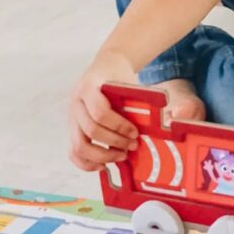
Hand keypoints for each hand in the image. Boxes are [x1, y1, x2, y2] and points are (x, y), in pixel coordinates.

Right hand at [68, 50, 140, 171]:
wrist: (104, 67)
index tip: (136, 133)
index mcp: (89, 87)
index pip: (100, 112)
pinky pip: (72, 152)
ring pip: (78, 146)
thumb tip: (162, 122)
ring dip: (102, 156)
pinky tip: (103, 166)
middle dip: (114, 143)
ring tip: (121, 156)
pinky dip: (86, 163)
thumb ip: (136, 101)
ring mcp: (70, 117)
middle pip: (91, 131)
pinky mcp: (71, 128)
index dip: (119, 127)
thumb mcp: (127, 83)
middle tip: (132, 146)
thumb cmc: (119, 77)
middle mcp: (75, 103)